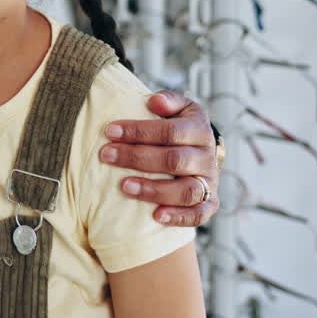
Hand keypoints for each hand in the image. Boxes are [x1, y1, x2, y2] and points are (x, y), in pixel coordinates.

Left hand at [99, 90, 219, 227]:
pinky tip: (155, 216)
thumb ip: (168, 101)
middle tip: (106, 156)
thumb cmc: (179, 128)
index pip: (171, 131)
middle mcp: (207, 157)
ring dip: (154, 189)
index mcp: (200, 130)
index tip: (110, 131)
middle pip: (175, 160)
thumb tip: (155, 101)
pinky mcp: (209, 204)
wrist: (201, 152)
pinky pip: (198, 214)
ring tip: (124, 186)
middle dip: (137, 158)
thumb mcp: (178, 108)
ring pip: (186, 190)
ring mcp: (209, 182)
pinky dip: (179, 216)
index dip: (140, 131)